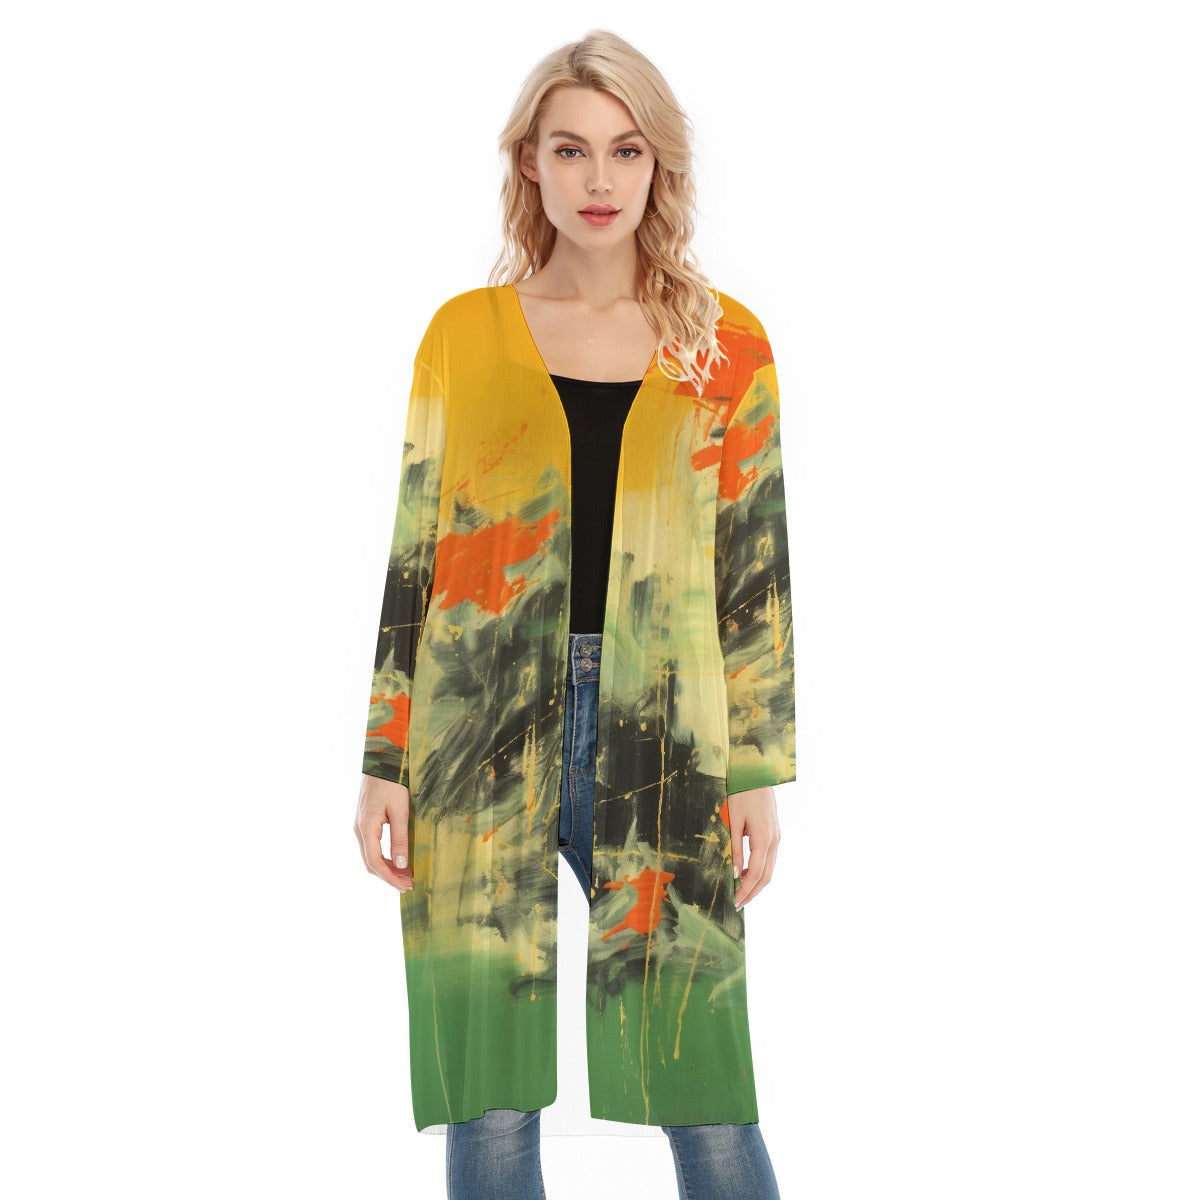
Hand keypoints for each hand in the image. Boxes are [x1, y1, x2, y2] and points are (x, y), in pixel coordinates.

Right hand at [354, 774, 414, 892]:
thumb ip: (400, 838)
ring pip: (370, 856)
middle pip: (371, 863)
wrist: (380, 761)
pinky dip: (384, 857)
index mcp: (366, 829)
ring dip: (387, 868)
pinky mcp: (365, 822)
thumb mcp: (400, 811)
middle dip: (389, 876)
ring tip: (406, 875)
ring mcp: (361, 826)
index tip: (406, 886)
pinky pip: (372, 846)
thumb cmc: (392, 783)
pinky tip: (397, 859)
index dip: (390, 878)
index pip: (375, 863)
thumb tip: (402, 865)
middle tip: (409, 884)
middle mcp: (359, 830)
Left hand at [727, 786, 780, 909]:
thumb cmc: (740, 793)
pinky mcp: (774, 833)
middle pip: (766, 875)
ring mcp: (776, 836)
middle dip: (752, 892)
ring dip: (756, 883)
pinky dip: (759, 871)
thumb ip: (734, 848)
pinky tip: (745, 873)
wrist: (755, 772)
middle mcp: (774, 840)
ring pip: (770, 868)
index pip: (756, 873)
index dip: (746, 890)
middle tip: (737, 905)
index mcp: (764, 838)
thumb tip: (735, 873)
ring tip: (740, 894)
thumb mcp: (733, 820)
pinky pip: (769, 858)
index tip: (735, 902)